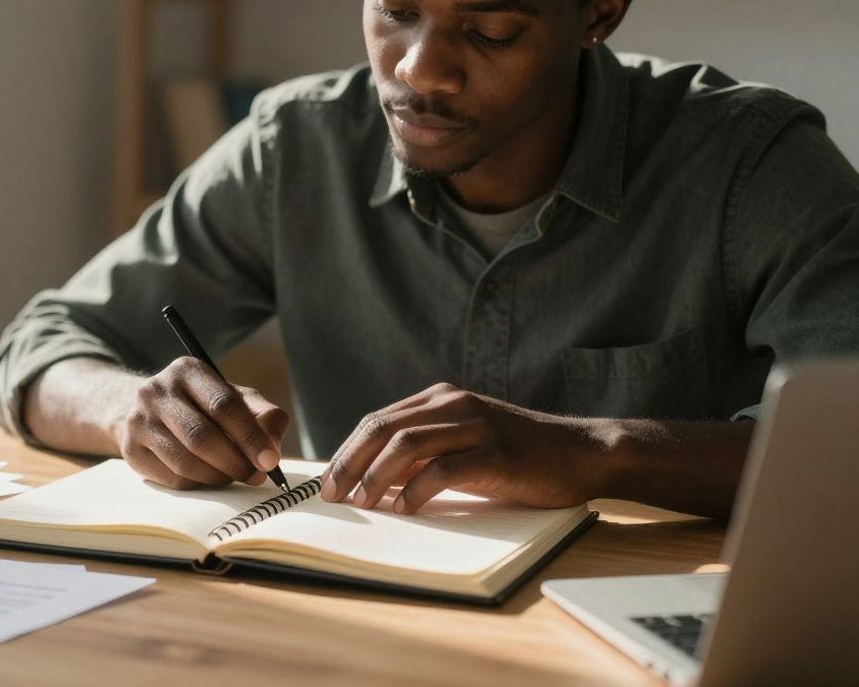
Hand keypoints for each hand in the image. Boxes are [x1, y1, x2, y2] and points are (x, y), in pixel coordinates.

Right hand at [116, 356, 288, 488]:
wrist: (151, 412)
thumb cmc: (204, 407)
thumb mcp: (236, 399)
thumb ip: (264, 417)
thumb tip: (271, 451)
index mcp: (188, 370)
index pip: (223, 405)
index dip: (250, 436)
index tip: (270, 461)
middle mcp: (157, 391)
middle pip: (202, 437)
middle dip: (235, 462)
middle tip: (254, 476)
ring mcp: (139, 420)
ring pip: (186, 462)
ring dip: (217, 477)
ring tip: (231, 476)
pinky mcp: (130, 450)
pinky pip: (172, 480)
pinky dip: (198, 485)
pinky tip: (206, 477)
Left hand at [320, 383, 616, 512]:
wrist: (582, 454)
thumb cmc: (520, 457)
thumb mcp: (465, 445)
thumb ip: (425, 454)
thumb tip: (374, 482)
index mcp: (441, 399)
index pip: (377, 421)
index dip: (347, 451)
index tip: (327, 482)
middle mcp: (453, 404)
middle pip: (383, 429)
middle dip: (350, 464)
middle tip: (332, 496)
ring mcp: (475, 425)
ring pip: (406, 446)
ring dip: (376, 478)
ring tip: (363, 505)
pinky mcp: (495, 452)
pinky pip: (443, 469)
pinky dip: (417, 491)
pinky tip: (406, 510)